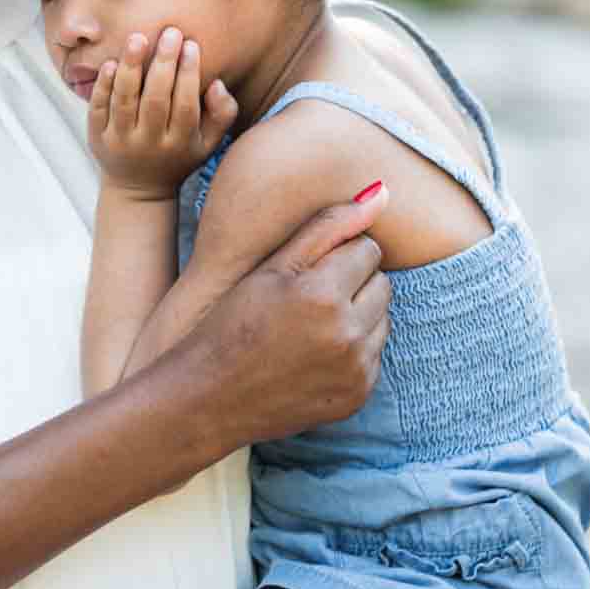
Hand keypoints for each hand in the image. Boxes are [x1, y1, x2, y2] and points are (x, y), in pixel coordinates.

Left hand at [88, 28, 237, 201]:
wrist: (138, 190)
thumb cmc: (178, 155)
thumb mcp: (208, 142)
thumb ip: (222, 113)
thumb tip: (216, 82)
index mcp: (180, 143)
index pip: (185, 105)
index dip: (189, 74)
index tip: (191, 44)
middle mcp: (150, 144)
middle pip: (155, 100)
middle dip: (163, 64)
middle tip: (170, 32)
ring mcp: (121, 142)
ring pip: (125, 101)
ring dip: (130, 67)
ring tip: (137, 37)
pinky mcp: (97, 138)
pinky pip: (98, 109)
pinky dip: (103, 86)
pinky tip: (111, 63)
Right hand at [181, 192, 391, 446]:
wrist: (207, 397)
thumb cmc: (233, 321)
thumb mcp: (272, 266)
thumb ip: (329, 226)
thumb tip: (383, 191)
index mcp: (323, 294)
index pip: (368, 249)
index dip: (336, 256)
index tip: (305, 272)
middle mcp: (347, 334)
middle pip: (382, 284)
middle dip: (352, 284)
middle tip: (306, 299)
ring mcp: (355, 370)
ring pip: (383, 319)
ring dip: (357, 316)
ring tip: (308, 327)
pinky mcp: (358, 396)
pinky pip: (374, 355)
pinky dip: (352, 350)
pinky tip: (313, 355)